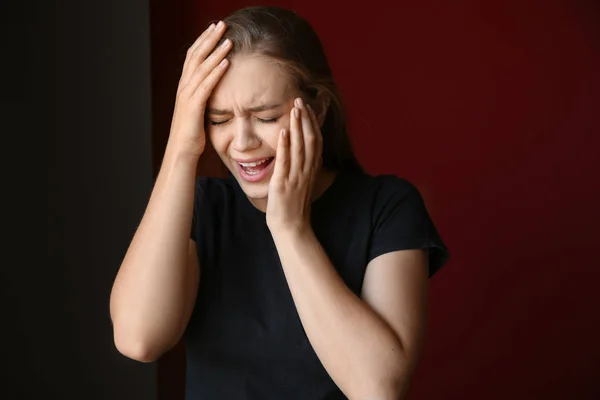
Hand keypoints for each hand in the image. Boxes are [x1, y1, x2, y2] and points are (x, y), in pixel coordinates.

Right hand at [167, 21, 231, 157]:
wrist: (181, 153)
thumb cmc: (192, 135)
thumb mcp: (199, 112)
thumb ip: (204, 98)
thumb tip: (215, 90)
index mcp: (185, 87)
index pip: (192, 57)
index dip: (203, 41)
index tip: (214, 29)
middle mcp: (183, 88)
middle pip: (195, 56)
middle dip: (209, 39)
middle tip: (221, 24)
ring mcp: (187, 96)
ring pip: (201, 68)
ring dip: (215, 51)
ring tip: (228, 39)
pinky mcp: (193, 107)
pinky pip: (206, 86)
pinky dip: (216, 72)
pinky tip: (227, 62)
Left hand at [266, 97, 322, 232]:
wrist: (291, 226)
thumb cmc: (293, 204)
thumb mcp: (301, 181)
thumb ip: (302, 164)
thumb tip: (297, 148)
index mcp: (311, 169)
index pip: (315, 140)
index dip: (312, 123)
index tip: (307, 107)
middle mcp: (306, 171)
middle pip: (310, 139)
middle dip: (305, 119)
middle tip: (299, 100)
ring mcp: (296, 177)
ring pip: (299, 147)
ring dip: (296, 127)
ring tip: (294, 110)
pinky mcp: (283, 184)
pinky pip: (285, 162)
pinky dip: (284, 146)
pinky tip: (282, 132)